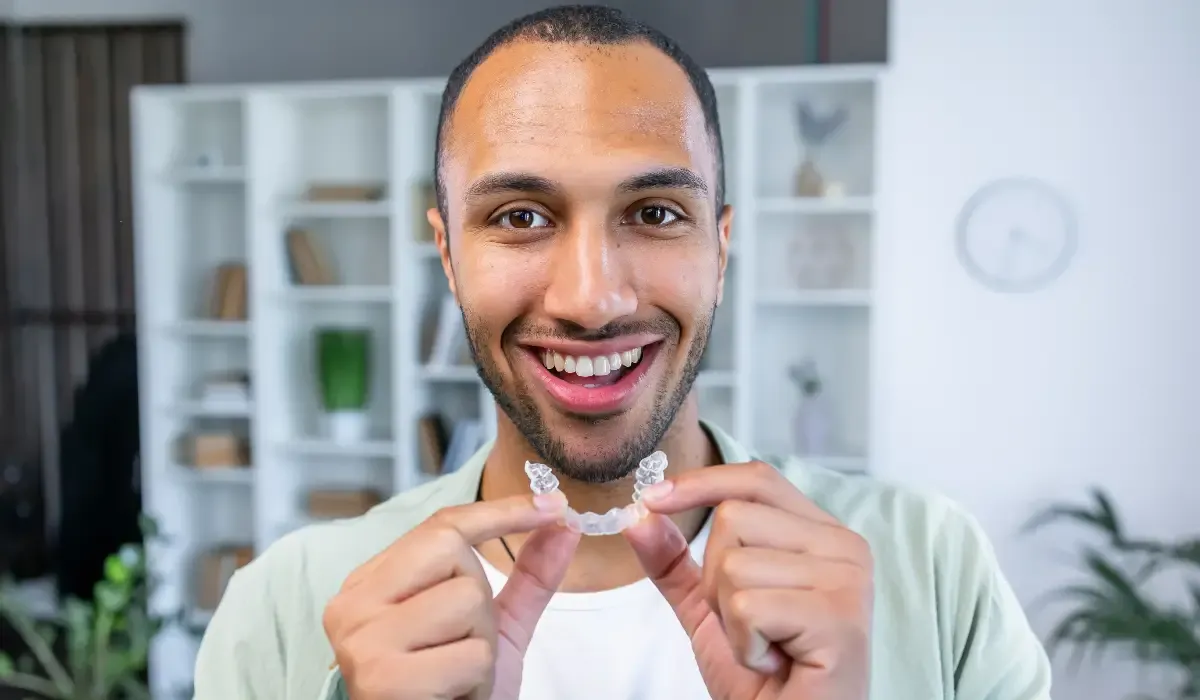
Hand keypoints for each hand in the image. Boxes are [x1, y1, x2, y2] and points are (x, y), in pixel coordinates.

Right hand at [323, 491, 578, 699]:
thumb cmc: (455, 693)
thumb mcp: (495, 629)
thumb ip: (527, 577)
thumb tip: (563, 522)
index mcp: (372, 586)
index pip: (440, 526)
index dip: (502, 511)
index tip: (553, 504)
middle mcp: (355, 605)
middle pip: (453, 550)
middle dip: (481, 601)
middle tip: (463, 647)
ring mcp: (363, 641)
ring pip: (467, 600)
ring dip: (482, 647)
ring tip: (455, 676)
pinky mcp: (383, 680)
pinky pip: (471, 655)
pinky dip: (478, 682)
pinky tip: (452, 697)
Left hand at [623, 462, 872, 699]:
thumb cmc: (762, 677)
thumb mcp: (708, 607)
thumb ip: (675, 560)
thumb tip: (640, 515)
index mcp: (822, 535)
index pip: (756, 480)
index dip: (701, 483)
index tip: (652, 498)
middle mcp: (845, 548)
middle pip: (735, 518)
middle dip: (716, 582)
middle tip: (750, 626)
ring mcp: (848, 581)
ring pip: (735, 565)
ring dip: (729, 620)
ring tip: (765, 646)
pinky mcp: (840, 618)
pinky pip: (748, 607)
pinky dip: (743, 645)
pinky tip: (774, 662)